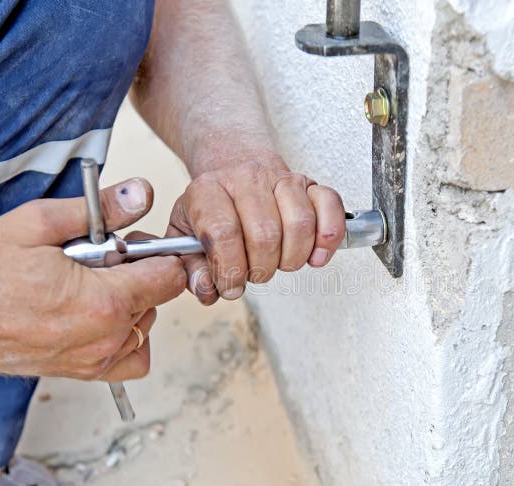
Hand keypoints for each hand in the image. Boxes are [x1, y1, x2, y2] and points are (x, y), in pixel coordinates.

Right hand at [0, 179, 185, 380]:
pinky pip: (132, 358)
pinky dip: (128, 338)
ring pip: (146, 325)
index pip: (171, 276)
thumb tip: (141, 193)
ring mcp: (98, 359)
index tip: (132, 245)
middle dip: (139, 274)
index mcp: (104, 300)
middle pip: (159, 298)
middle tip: (98, 262)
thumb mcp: (37, 224)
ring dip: (131, 303)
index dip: (157, 253)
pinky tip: (102, 317)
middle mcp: (108, 336)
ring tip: (90, 287)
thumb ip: (98, 209)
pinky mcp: (86, 372)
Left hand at [167, 152, 345, 304]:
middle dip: (261, 269)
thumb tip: (207, 289)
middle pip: (265, 234)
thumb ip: (188, 268)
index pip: (223, 232)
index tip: (230, 285)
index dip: (229, 269)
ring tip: (278, 262)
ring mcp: (282, 179)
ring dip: (292, 258)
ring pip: (300, 224)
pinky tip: (315, 256)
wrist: (232, 169)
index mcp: (207, 190)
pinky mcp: (310, 184)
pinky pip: (330, 206)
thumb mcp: (184, 235)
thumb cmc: (212, 208)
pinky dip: (328, 238)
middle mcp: (246, 178)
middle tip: (254, 273)